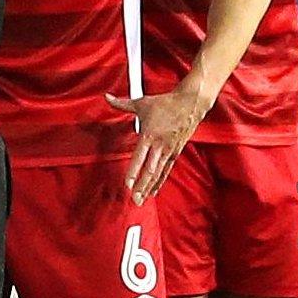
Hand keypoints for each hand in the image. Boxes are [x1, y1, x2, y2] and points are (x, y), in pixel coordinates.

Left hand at [106, 80, 211, 203]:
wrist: (190, 103)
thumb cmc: (165, 103)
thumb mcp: (141, 103)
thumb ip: (122, 104)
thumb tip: (106, 97)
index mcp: (150, 134)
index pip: (140, 157)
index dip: (134, 171)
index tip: (128, 184)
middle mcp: (160, 145)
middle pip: (150, 170)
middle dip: (141, 186)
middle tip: (134, 200)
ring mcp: (169, 150)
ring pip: (158, 173)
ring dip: (149, 187)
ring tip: (142, 200)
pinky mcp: (175, 152)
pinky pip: (166, 170)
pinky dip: (159, 182)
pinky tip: (153, 192)